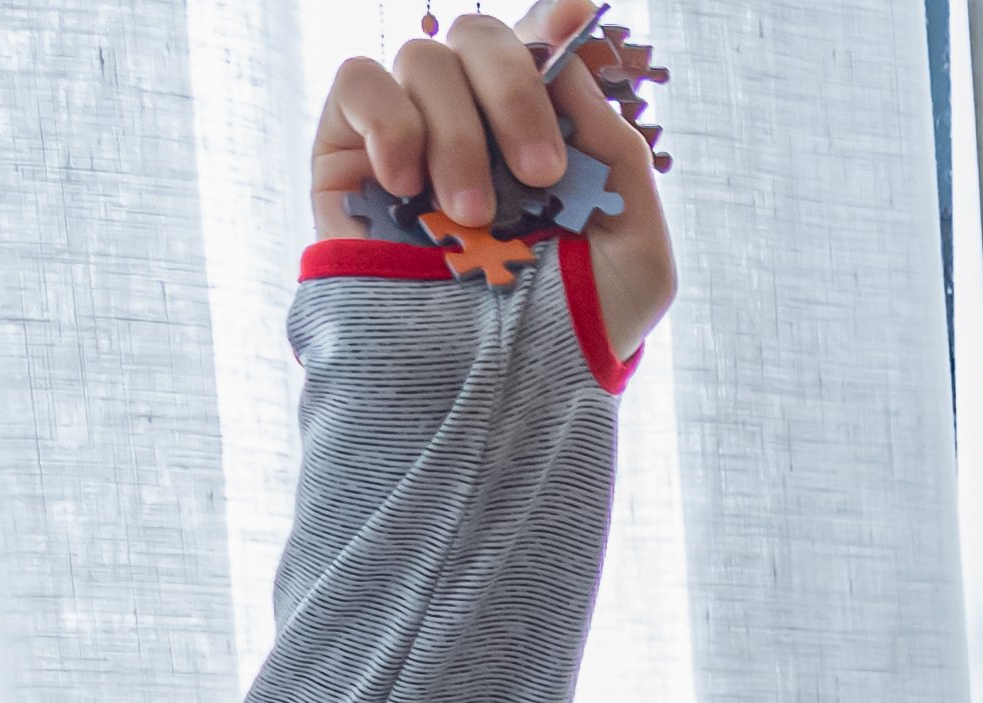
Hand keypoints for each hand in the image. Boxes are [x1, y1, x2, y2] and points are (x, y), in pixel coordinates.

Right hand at [313, 7, 673, 356]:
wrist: (493, 385)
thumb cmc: (570, 328)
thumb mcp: (635, 248)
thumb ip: (618, 153)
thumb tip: (570, 64)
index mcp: (544, 135)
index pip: (541, 49)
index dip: (557, 22)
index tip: (582, 13)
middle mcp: (474, 120)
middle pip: (483, 37)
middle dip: (517, 93)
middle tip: (542, 175)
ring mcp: (410, 129)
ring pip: (424, 56)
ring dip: (458, 135)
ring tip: (472, 216)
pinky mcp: (347, 150)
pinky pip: (359, 81)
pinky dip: (390, 123)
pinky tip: (408, 187)